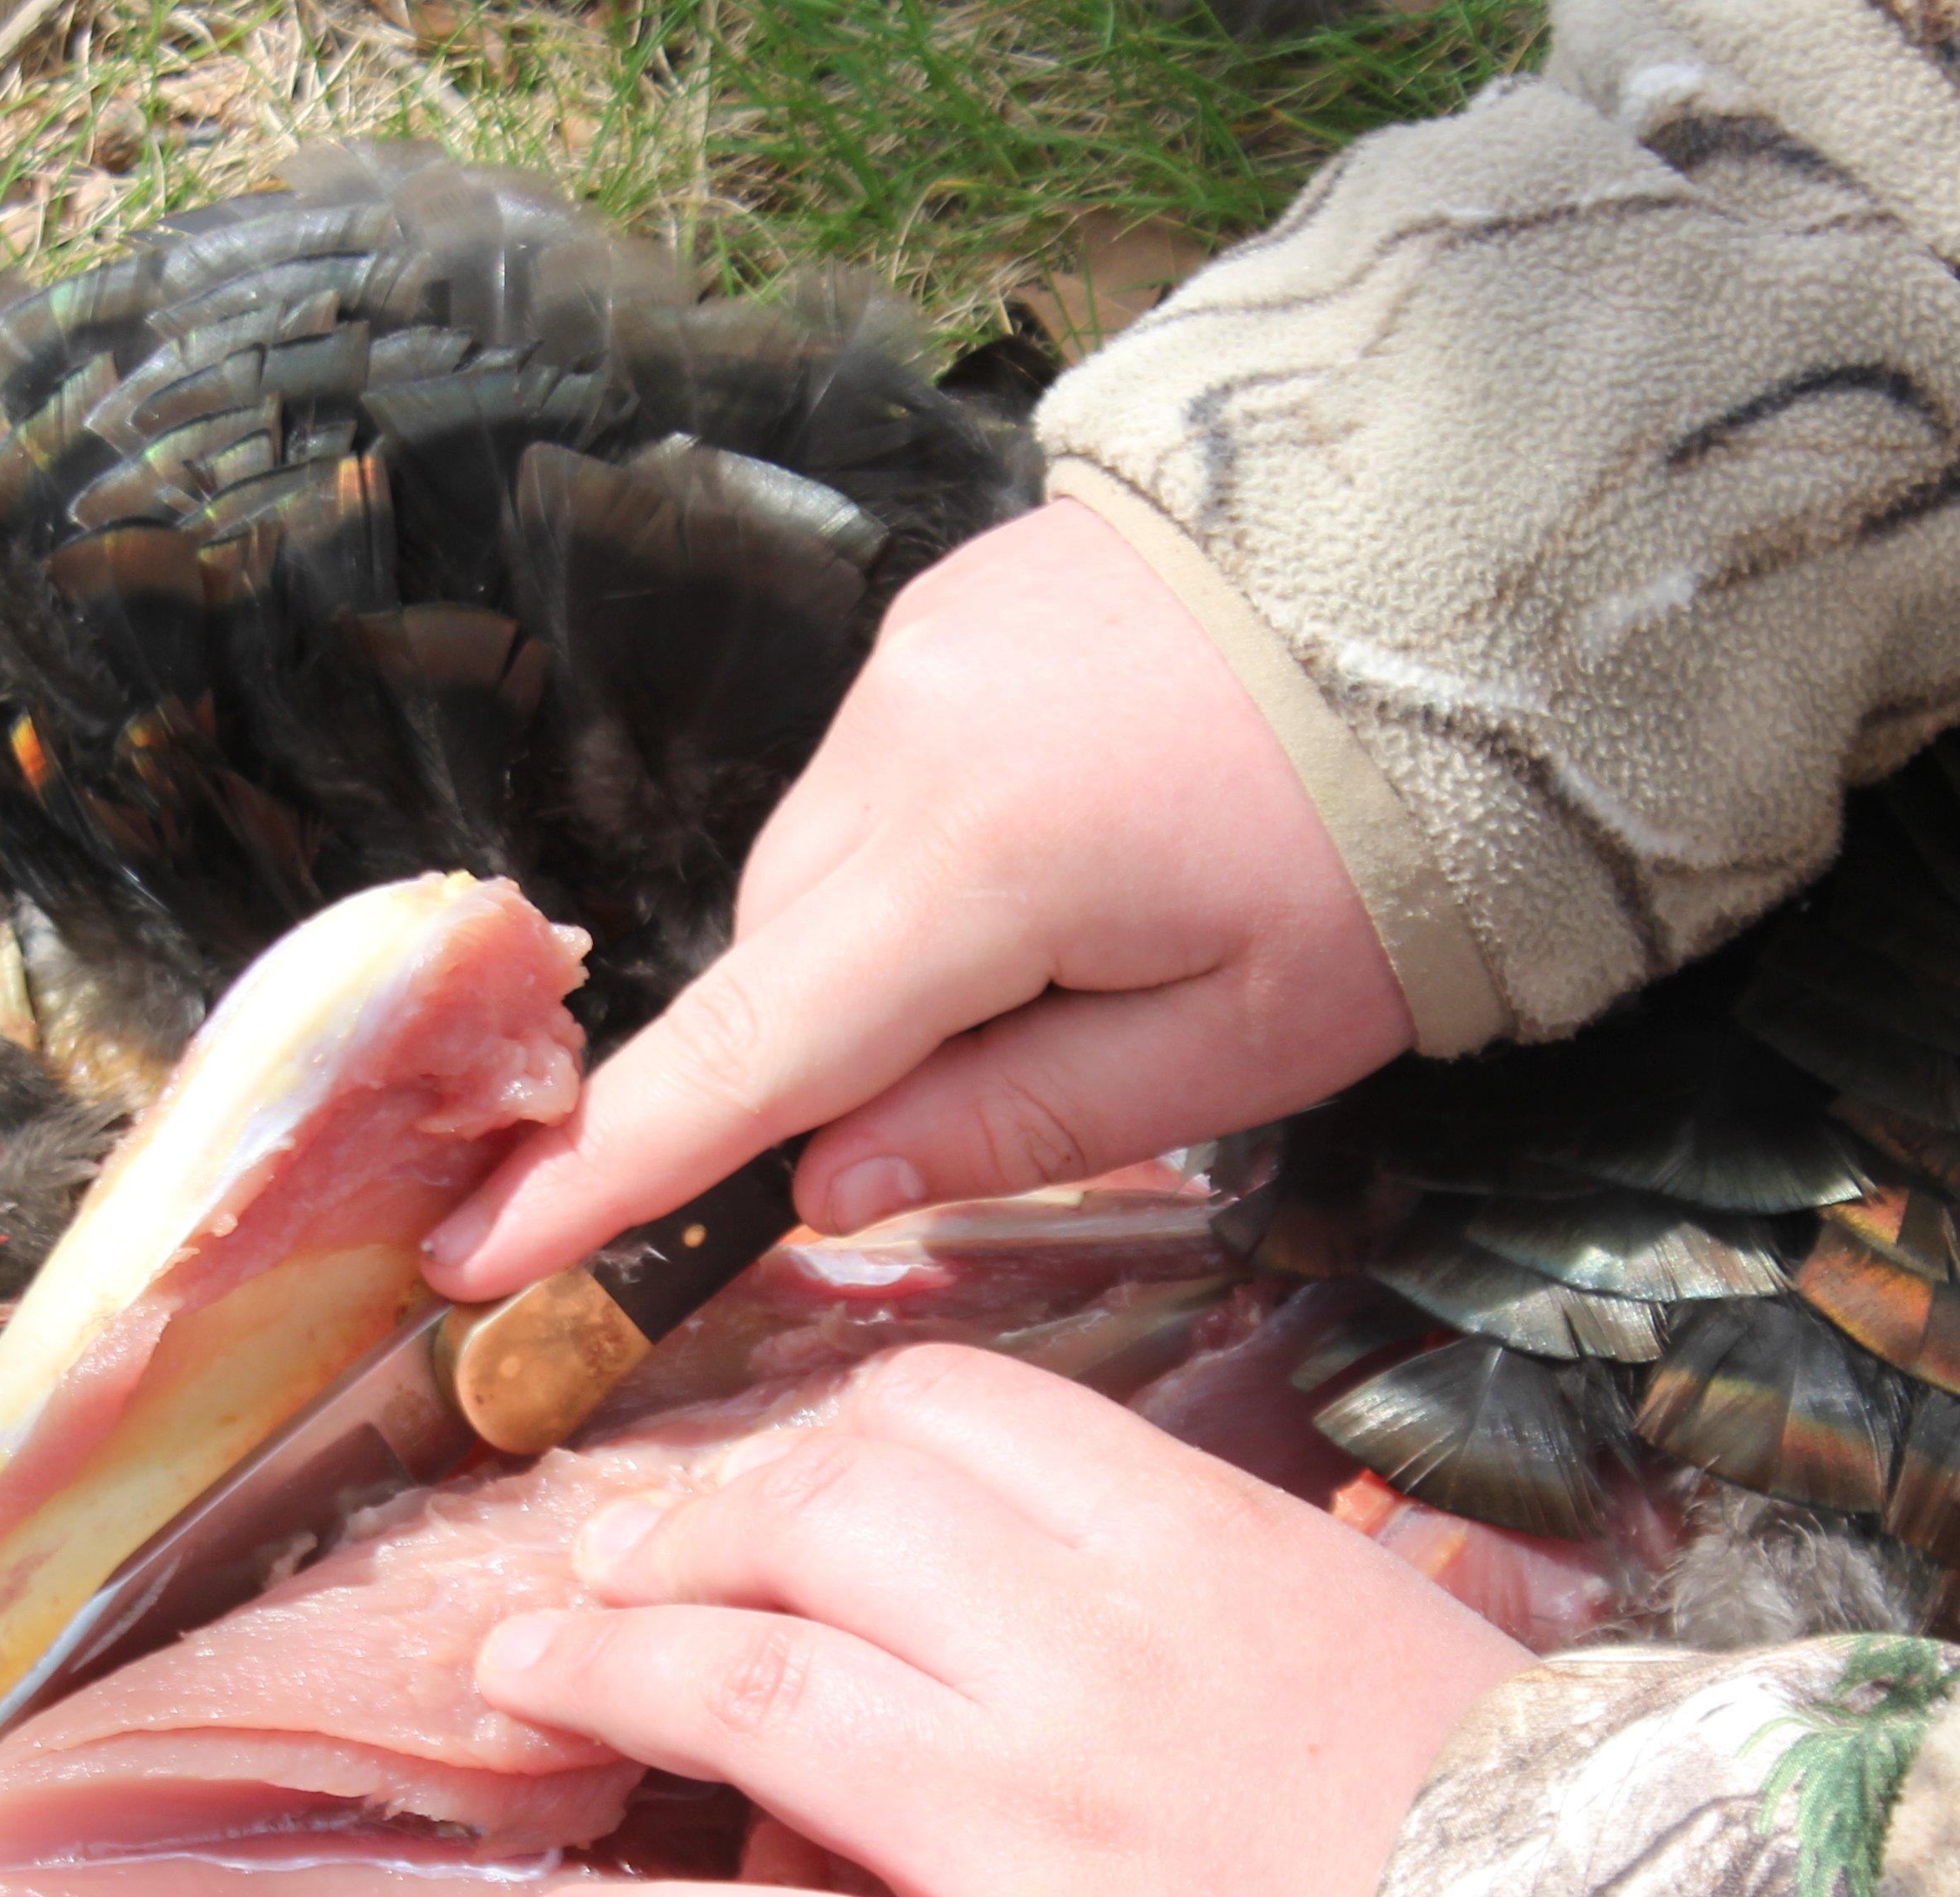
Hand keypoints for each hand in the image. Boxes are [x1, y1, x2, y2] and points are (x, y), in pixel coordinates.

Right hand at [421, 500, 1407, 1299]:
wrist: (1479, 582)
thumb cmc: (1392, 847)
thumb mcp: (1246, 1043)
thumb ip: (1021, 1123)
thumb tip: (833, 1186)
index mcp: (976, 863)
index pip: (750, 1050)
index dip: (610, 1167)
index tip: (481, 1252)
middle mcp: (900, 740)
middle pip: (787, 961)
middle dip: (838, 1057)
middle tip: (1015, 1081)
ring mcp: (914, 653)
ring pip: (825, 872)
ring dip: (895, 954)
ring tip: (1087, 947)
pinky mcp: (949, 610)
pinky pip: (880, 781)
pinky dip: (929, 857)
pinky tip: (1072, 852)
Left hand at [468, 1347, 1529, 1896]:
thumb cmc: (1516, 1837)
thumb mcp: (1367, 1627)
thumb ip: (1208, 1566)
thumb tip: (1054, 1554)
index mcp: (1191, 1545)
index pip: (931, 1417)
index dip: (799, 1447)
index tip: (745, 1501)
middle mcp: (1092, 1666)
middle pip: (803, 1525)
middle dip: (663, 1545)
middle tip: (591, 1592)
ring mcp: (1042, 1850)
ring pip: (752, 1700)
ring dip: (600, 1683)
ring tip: (522, 1691)